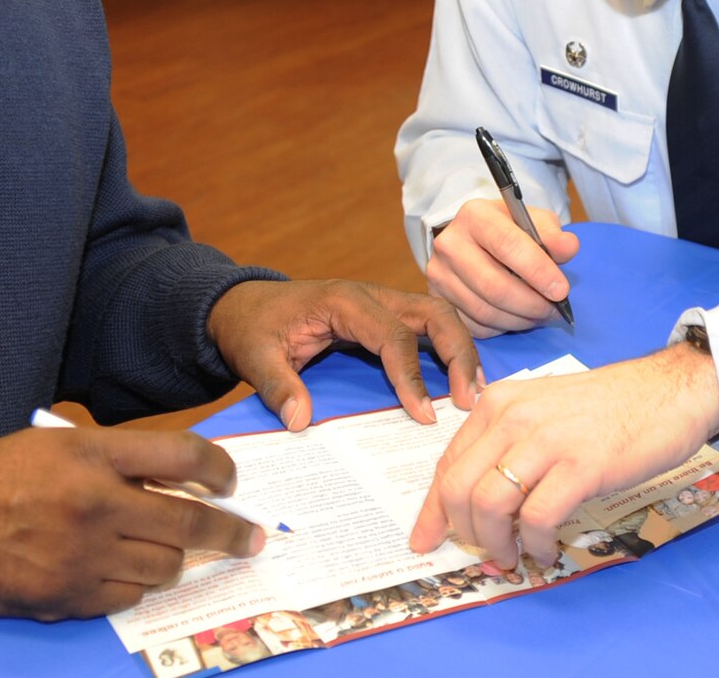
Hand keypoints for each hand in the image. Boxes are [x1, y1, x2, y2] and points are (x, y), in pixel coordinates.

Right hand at [0, 420, 262, 618]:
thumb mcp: (57, 443)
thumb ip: (116, 457)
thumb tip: (179, 481)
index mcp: (92, 453)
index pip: (182, 457)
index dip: (220, 470)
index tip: (232, 483)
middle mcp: (94, 504)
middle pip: (188, 522)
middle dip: (230, 532)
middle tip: (251, 538)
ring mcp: (82, 556)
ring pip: (163, 567)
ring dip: (172, 558)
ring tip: (166, 550)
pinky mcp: (67, 598)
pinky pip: (126, 597)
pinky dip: (130, 584)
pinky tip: (116, 569)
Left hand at [207, 279, 482, 431]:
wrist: (243, 307)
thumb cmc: (252, 328)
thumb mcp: (254, 356)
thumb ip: (276, 385)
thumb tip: (299, 421)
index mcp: (342, 302)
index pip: (392, 335)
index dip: (411, 376)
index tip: (424, 415)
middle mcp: (370, 296)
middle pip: (432, 312)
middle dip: (458, 352)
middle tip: (470, 401)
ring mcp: (381, 303)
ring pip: (437, 315)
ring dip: (461, 349)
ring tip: (475, 395)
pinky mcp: (384, 317)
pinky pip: (425, 328)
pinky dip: (449, 350)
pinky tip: (460, 384)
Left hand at [409, 343, 718, 568]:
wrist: (666, 390)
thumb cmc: (607, 407)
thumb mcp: (542, 413)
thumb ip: (509, 446)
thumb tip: (483, 503)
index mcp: (497, 404)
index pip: (447, 464)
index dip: (434, 509)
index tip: (427, 538)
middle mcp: (512, 417)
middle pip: (458, 488)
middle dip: (463, 533)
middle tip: (485, 555)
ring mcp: (545, 440)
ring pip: (489, 504)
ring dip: (495, 543)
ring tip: (514, 556)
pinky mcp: (580, 465)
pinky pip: (537, 517)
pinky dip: (535, 544)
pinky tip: (545, 549)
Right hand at [424, 197, 580, 336]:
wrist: (470, 239)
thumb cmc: (507, 230)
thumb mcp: (531, 221)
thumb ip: (552, 234)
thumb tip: (568, 247)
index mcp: (474, 216)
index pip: (507, 245)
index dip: (537, 270)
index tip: (561, 290)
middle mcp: (450, 243)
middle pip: (494, 286)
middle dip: (531, 304)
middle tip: (553, 309)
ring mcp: (439, 274)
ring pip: (484, 311)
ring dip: (520, 320)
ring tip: (539, 315)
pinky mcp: (436, 298)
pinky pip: (474, 326)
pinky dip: (501, 328)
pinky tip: (516, 318)